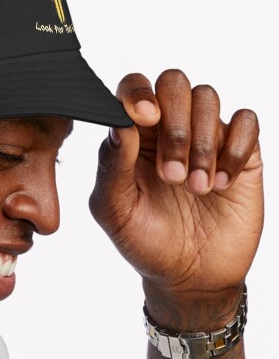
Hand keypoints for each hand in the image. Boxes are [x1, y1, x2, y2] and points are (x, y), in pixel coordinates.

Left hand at [89, 69, 263, 327]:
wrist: (190, 277)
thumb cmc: (145, 242)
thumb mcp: (114, 211)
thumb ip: (111, 165)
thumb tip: (121, 123)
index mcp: (132, 135)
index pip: (133, 87)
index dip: (138, 92)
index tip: (145, 118)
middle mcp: (168, 127)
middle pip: (174, 82)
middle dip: (175, 125)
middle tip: (172, 175)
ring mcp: (206, 136)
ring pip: (208, 98)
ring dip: (203, 144)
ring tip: (196, 189)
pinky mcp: (241, 152)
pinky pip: (246, 121)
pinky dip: (234, 148)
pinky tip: (222, 183)